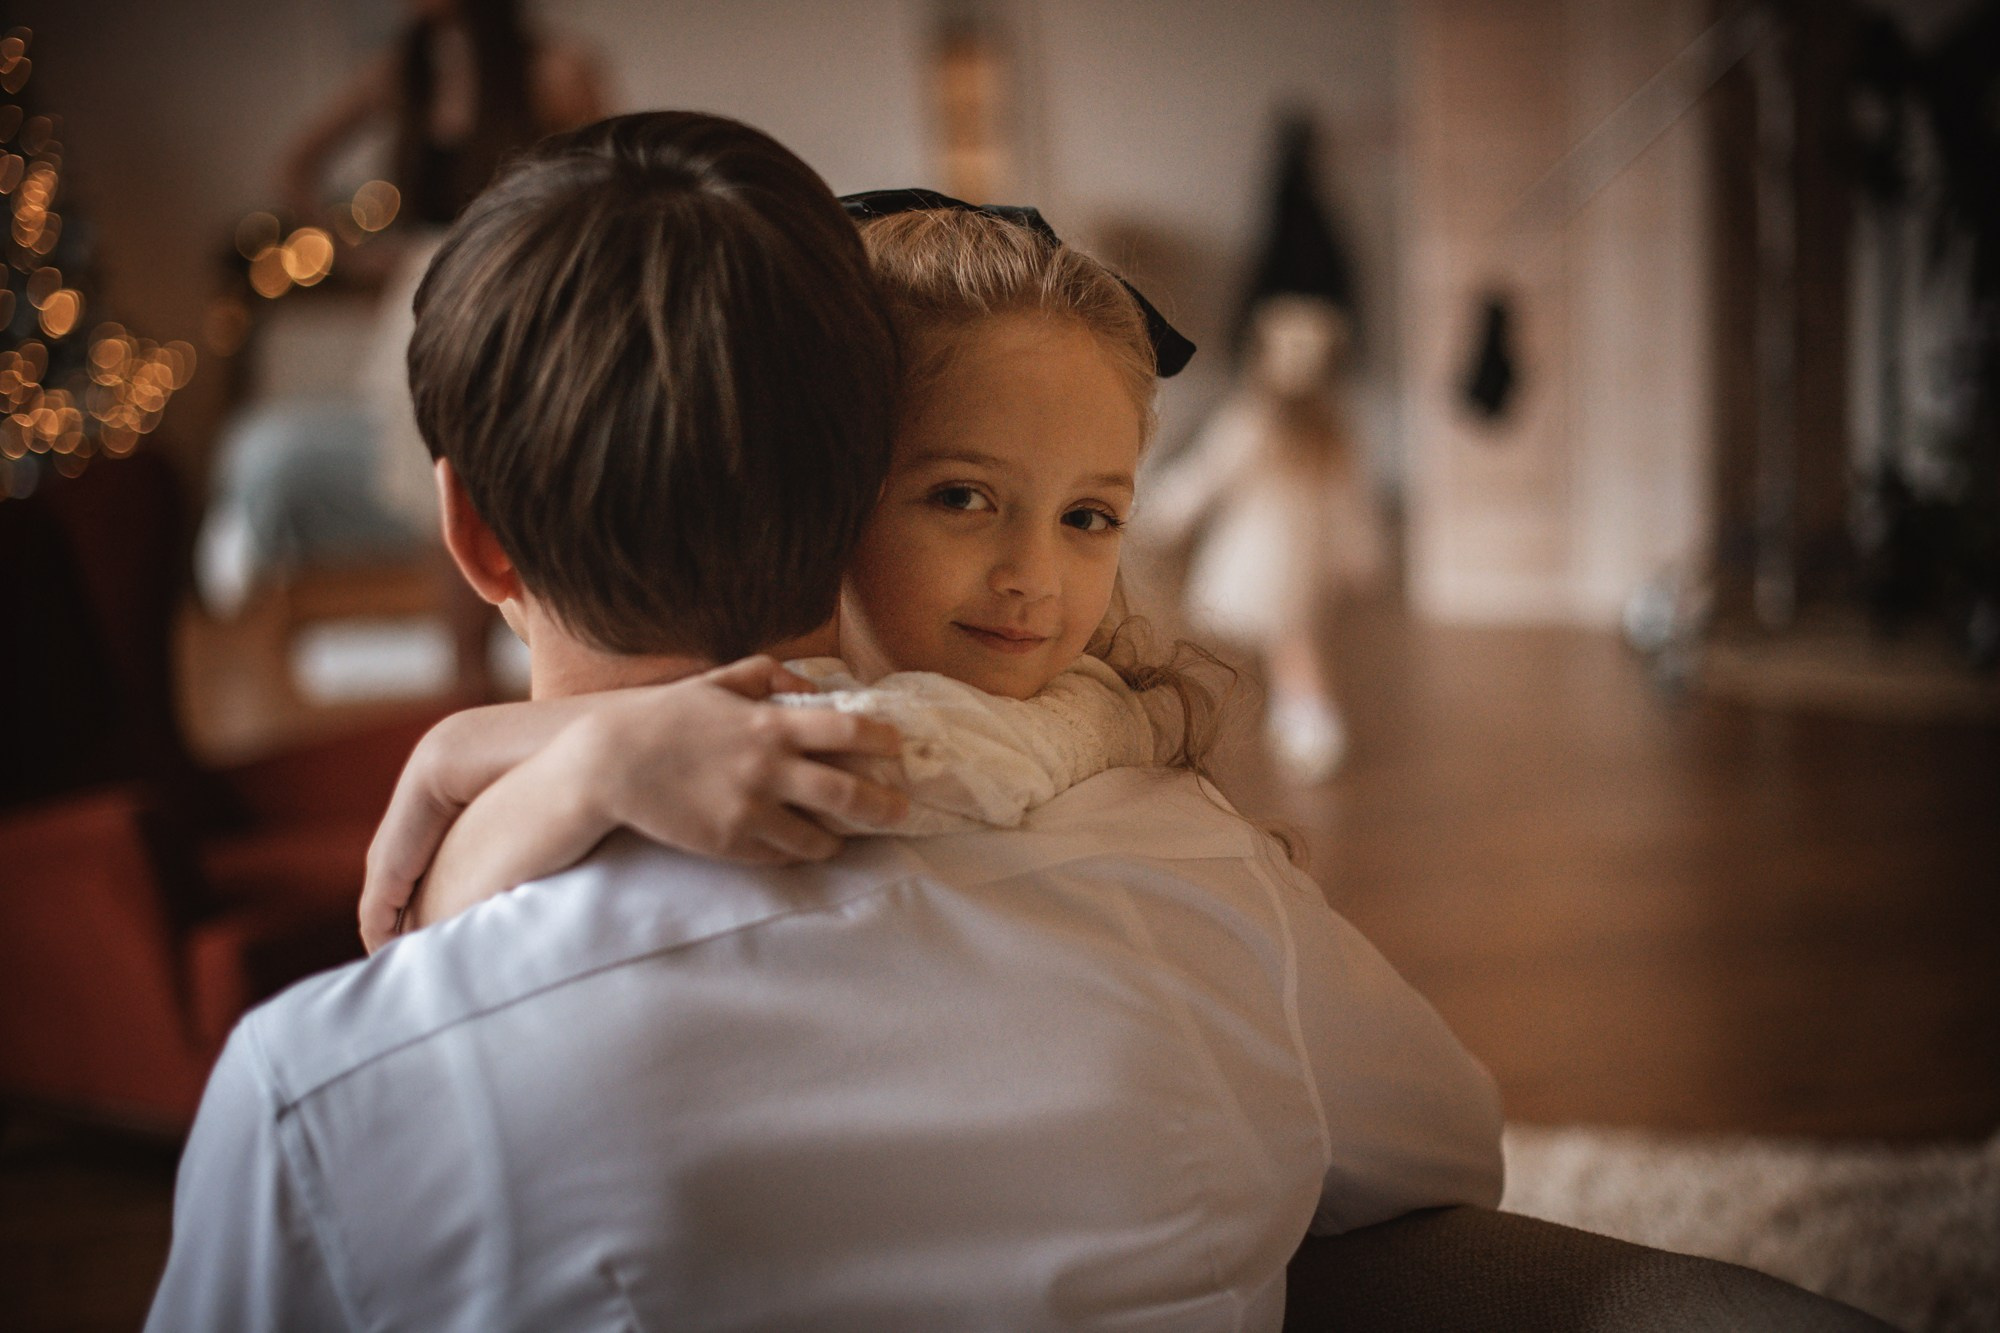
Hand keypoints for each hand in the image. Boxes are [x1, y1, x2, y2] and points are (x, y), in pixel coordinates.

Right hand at [582, 656, 909, 863]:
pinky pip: (782, 854)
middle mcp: (769, 769)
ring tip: (846, 835)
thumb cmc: (666, 717)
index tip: (898, 746)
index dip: (882, 738)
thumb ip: (768, 675)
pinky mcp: (731, 843)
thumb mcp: (718, 681)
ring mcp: (751, 811)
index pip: (848, 729)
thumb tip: (812, 685)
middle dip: (885, 803)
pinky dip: (797, 849)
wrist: (611, 764)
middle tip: (901, 808)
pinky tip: (802, 843)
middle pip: (849, 792)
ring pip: (819, 836)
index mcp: (770, 724)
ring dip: (840, 837)